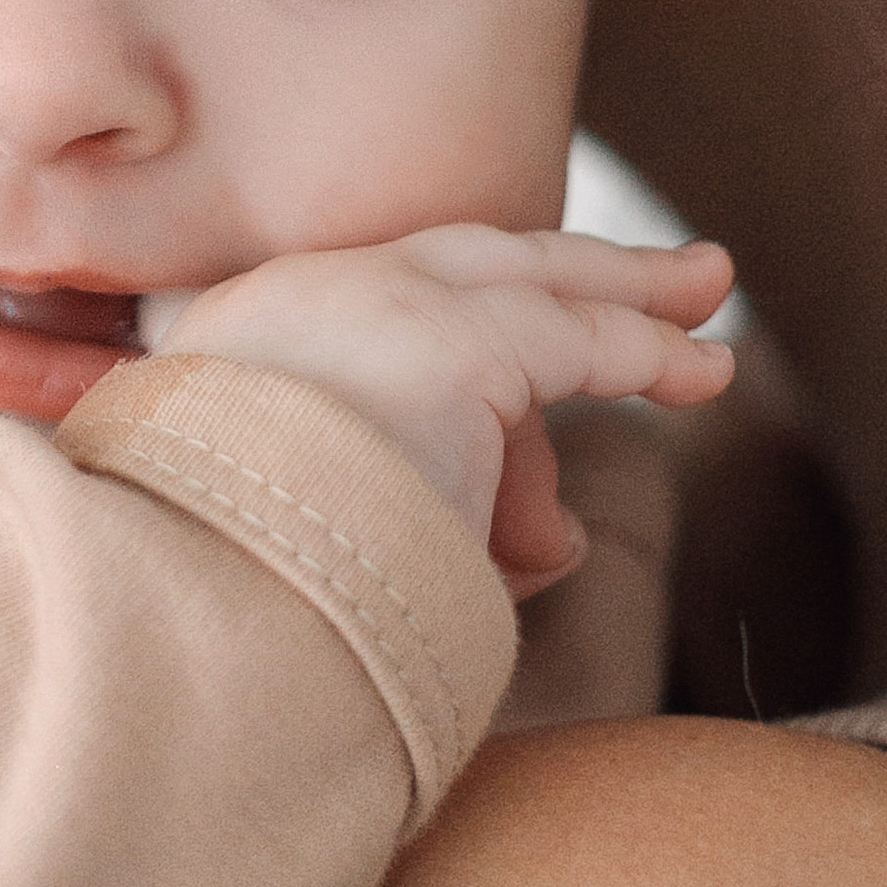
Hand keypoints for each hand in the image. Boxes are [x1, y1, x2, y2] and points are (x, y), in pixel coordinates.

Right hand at [141, 228, 734, 600]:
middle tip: (670, 279)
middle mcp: (299, 301)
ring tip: (703, 332)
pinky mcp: (445, 345)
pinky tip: (702, 374)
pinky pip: (576, 344)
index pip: (375, 309)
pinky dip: (646, 355)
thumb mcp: (300, 551)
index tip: (533, 348)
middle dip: (575, 271)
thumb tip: (552, 543)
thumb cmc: (228, 623)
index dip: (477, 320)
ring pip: (531, 285)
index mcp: (238, 347)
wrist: (183, 626)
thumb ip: (412, 522)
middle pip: (465, 261)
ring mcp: (369, 307)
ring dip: (629, 308)